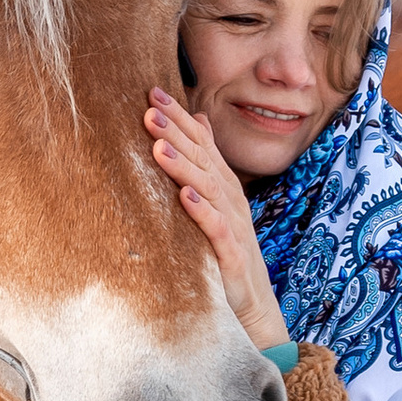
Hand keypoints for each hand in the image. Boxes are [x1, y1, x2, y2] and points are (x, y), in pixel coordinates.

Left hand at [146, 87, 286, 351]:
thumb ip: (206, 165)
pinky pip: (217, 230)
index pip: (201, 143)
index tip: (152, 93)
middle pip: (203, 159)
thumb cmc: (227, 254)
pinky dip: (202, 211)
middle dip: (177, 132)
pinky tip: (185, 196)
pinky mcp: (232, 256)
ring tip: (158, 146)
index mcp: (223, 187)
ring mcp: (233, 227)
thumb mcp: (216, 206)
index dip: (180, 117)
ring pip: (208, 188)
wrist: (252, 307)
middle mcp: (230, 201)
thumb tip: (199, 123)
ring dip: (184, 166)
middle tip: (149, 109)